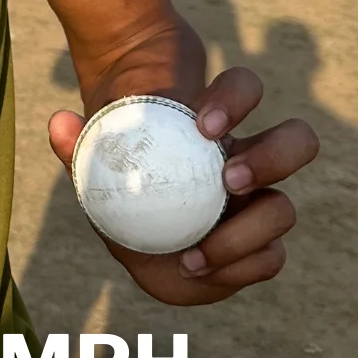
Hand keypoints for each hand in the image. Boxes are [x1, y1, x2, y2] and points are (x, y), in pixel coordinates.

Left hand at [47, 66, 318, 306]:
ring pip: (285, 209)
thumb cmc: (122, 181)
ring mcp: (259, 207)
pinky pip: (271, 258)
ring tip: (200, 252)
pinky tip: (194, 268)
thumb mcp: (96, 163)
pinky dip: (238, 268)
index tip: (203, 125)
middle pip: (298, 141)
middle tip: (226, 179)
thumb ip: (77, 144)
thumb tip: (60, 122)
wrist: (138, 232)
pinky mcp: (259, 250)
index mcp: (215, 129)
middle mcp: (249, 162)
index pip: (246, 89)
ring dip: (249, 232)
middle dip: (271, 158)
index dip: (236, 97)